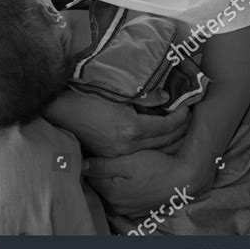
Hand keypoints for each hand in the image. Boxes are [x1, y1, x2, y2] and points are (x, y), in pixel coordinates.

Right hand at [44, 89, 189, 156]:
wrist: (60, 110)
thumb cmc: (87, 95)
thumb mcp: (118, 91)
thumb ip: (144, 96)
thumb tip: (165, 97)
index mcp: (131, 129)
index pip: (167, 127)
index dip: (181, 117)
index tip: (188, 107)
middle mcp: (128, 146)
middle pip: (165, 142)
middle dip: (181, 130)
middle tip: (189, 117)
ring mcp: (119, 154)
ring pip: (154, 150)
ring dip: (169, 139)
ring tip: (178, 127)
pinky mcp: (111, 156)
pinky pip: (140, 152)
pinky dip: (153, 145)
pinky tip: (157, 137)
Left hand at [83, 149, 197, 217]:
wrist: (184, 180)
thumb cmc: (156, 167)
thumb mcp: (129, 162)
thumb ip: (104, 166)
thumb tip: (81, 165)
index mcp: (111, 192)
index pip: (90, 175)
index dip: (87, 159)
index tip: (87, 145)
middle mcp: (116, 204)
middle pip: (99, 183)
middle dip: (97, 168)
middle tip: (98, 148)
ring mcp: (127, 208)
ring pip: (109, 188)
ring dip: (108, 176)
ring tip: (111, 159)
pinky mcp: (136, 208)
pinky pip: (121, 193)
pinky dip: (120, 183)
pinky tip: (125, 172)